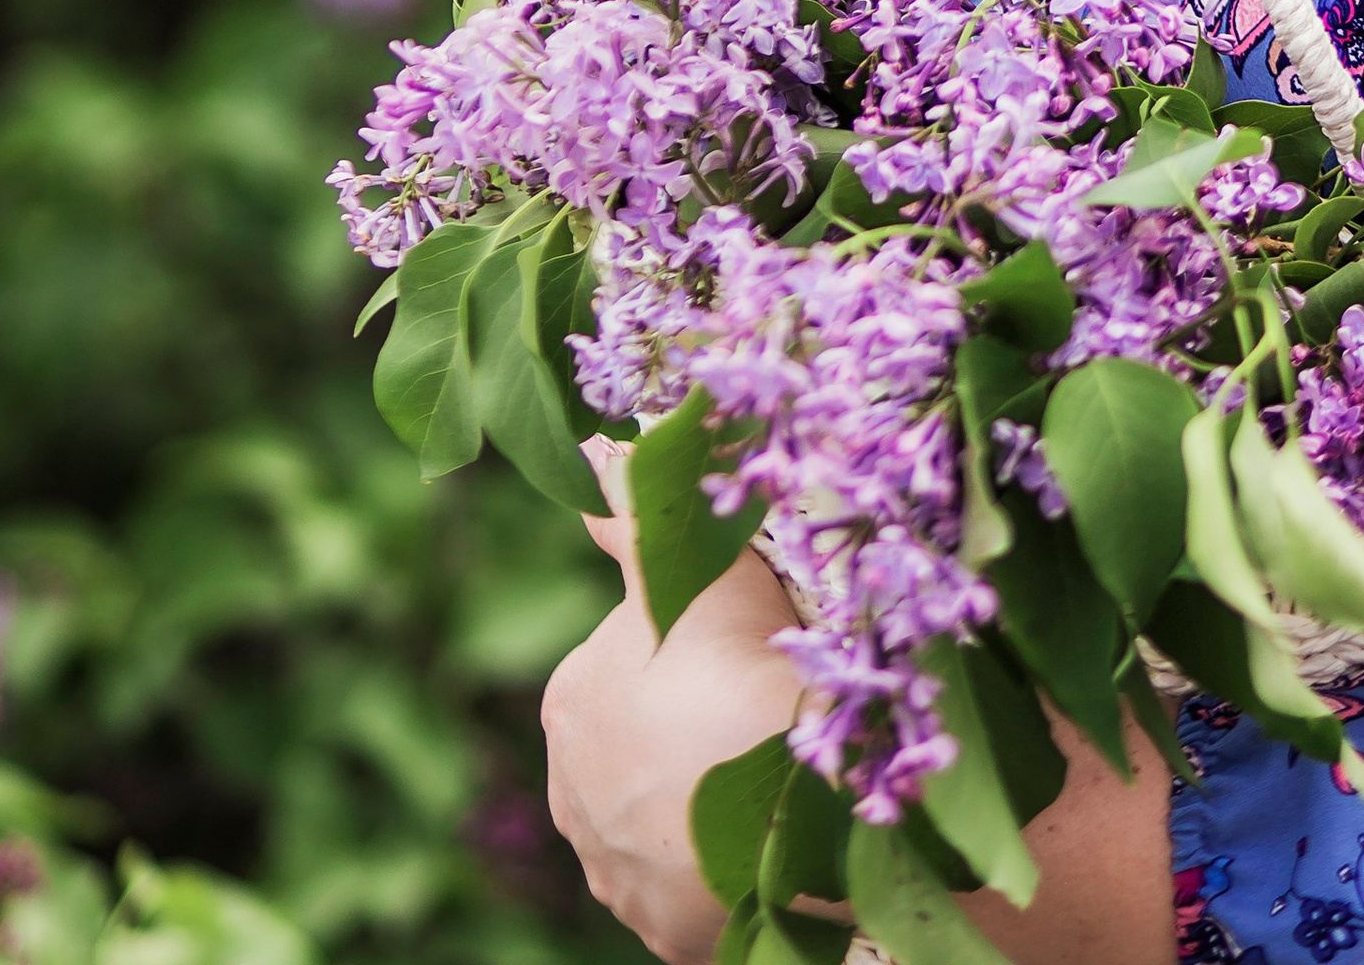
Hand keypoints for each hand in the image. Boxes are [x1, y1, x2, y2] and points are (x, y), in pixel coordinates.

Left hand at [543, 508, 796, 964]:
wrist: (793, 817)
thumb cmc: (739, 673)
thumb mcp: (693, 566)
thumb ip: (635, 507)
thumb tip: (585, 447)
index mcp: (570, 701)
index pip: (631, 659)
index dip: (694, 647)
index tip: (745, 650)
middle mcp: (570, 794)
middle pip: (642, 741)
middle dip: (691, 728)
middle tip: (762, 711)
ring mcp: (614, 872)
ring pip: (665, 816)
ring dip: (706, 798)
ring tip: (771, 775)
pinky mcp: (661, 930)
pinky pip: (695, 883)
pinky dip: (726, 862)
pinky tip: (767, 835)